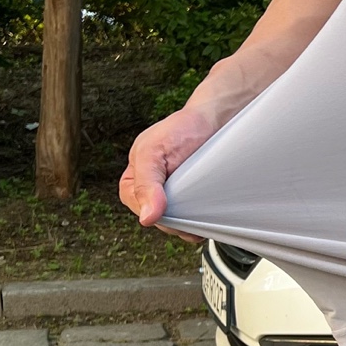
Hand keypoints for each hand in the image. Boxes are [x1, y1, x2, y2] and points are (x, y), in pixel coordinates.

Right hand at [119, 107, 220, 238]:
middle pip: (162, 221)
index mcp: (132, 182)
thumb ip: (146, 184)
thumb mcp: (154, 153)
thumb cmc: (181, 130)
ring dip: (192, 224)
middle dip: (179, 221)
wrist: (213, 122)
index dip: (161, 215)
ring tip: (206, 216)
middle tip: (197, 211)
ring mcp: (172, 196)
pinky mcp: (192, 199)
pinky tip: (211, 219)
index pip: (141, 212)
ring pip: (179, 223)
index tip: (180, 208)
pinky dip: (202, 221)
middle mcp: (150, 192)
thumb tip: (147, 218)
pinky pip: (194, 219)